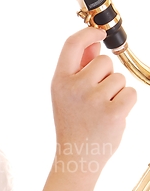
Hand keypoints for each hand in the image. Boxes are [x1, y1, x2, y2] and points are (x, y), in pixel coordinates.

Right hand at [51, 27, 136, 177]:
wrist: (77, 157)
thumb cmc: (73, 123)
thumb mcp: (67, 94)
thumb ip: (79, 68)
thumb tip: (96, 43)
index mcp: (59, 81)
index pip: (72, 44)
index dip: (88, 33)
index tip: (99, 35)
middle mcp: (74, 87)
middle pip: (104, 61)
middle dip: (107, 75)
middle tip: (96, 97)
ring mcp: (93, 99)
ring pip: (119, 78)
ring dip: (116, 91)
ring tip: (102, 109)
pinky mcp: (112, 112)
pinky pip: (130, 93)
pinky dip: (126, 102)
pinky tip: (113, 115)